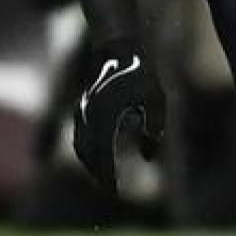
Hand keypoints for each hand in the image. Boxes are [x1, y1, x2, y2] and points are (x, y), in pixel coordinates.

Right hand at [73, 38, 165, 195]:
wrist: (117, 44)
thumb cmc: (140, 71)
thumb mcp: (155, 99)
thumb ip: (154, 129)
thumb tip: (148, 157)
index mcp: (105, 115)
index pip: (101, 154)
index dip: (107, 175)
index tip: (115, 190)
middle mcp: (89, 114)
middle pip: (87, 153)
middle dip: (98, 173)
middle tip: (111, 189)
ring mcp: (83, 109)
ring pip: (80, 144)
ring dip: (90, 162)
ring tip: (104, 176)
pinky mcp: (84, 105)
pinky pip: (80, 134)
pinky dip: (86, 149)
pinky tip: (97, 156)